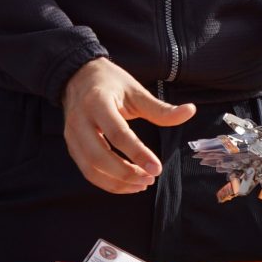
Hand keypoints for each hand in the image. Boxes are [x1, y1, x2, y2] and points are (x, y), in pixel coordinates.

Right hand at [59, 58, 194, 194]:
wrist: (77, 77)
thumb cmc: (110, 83)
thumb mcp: (135, 91)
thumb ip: (160, 108)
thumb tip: (190, 111)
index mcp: (97, 102)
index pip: (117, 133)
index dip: (138, 153)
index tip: (157, 168)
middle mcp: (79, 120)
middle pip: (99, 157)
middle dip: (126, 173)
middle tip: (151, 178)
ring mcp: (71, 135)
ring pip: (91, 169)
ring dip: (117, 182)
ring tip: (142, 184)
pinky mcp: (70, 146)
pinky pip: (87, 171)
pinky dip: (107, 182)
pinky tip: (127, 183)